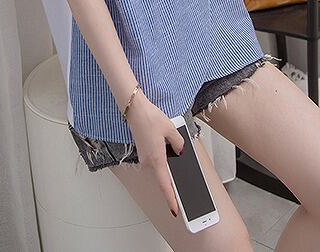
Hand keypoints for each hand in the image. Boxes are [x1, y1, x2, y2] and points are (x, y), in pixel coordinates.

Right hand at [124, 91, 185, 217]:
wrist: (134, 109)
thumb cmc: (150, 118)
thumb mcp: (171, 130)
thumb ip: (179, 144)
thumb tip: (180, 152)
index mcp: (157, 160)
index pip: (165, 185)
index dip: (170, 199)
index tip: (175, 210)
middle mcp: (148, 162)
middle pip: (162, 178)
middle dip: (173, 185)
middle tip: (185, 193)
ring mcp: (144, 157)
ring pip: (159, 169)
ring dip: (168, 171)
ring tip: (179, 168)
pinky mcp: (143, 152)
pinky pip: (155, 162)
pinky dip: (163, 163)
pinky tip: (169, 155)